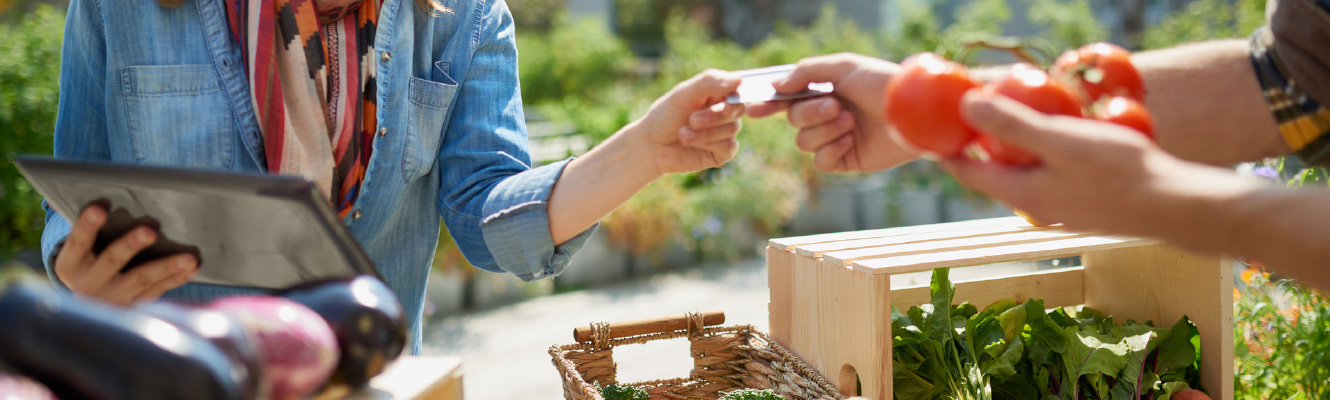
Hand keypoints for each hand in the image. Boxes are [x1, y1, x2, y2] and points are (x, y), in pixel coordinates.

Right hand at [53, 205, 198, 305]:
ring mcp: (111, 298)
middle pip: (112, 260)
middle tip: (150, 230)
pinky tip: (192, 268)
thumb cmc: (87, 264)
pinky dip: (176, 279)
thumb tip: (110, 204)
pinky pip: (157, 291)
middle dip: (131, 245)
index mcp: (70, 264)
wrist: (86, 310)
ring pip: (141, 279)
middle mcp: (88, 284)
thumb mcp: (80, 253)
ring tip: (188, 257)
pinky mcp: (132, 307)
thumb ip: (92, 233)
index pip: (78, 241)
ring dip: (166, 267)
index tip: (100, 206)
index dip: (88, 224)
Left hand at [635, 69, 745, 174]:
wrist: (652, 147)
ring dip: (705, 132)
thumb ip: (709, 83)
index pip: (738, 88)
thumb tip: (739, 80)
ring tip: (683, 133)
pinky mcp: (723, 152)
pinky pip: (729, 147)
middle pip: (737, 109)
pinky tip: (690, 142)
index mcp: (717, 93)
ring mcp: (725, 132)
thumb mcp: (683, 94)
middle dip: (714, 116)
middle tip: (692, 120)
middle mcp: (724, 111)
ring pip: (732, 128)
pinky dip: (708, 144)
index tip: (726, 102)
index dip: (735, 95)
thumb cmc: (666, 116)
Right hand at [746, 53, 915, 172]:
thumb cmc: (882, 84)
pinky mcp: (847, 160)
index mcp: (825, 91)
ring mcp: (837, 138)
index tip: (753, 108)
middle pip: (794, 121)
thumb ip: (806, 72)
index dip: (769, 104)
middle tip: (836, 106)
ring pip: (804, 142)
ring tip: (851, 122)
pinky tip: (851, 140)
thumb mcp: (844, 67)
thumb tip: (776, 87)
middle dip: (810, 113)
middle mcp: (828, 115)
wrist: (913, 113)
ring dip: (825, 131)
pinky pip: (821, 162)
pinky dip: (832, 150)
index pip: (788, 99)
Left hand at [938, 90, 1256, 236]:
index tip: (928, 130)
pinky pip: (1050, 176)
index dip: (944, 150)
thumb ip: (1011, 125)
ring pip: (1022, 175)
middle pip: (991, 174)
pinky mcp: (1085, 205)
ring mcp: (1061, 208)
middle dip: (976, 148)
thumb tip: (966, 106)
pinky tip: (1057, 137)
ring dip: (1011, 151)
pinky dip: (1042, 157)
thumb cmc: (1116, 170)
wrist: (1174, 205)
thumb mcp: (1058, 139)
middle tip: (966, 120)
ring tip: (1008, 122)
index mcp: (1019, 192)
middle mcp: (1034, 206)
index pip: (966, 171)